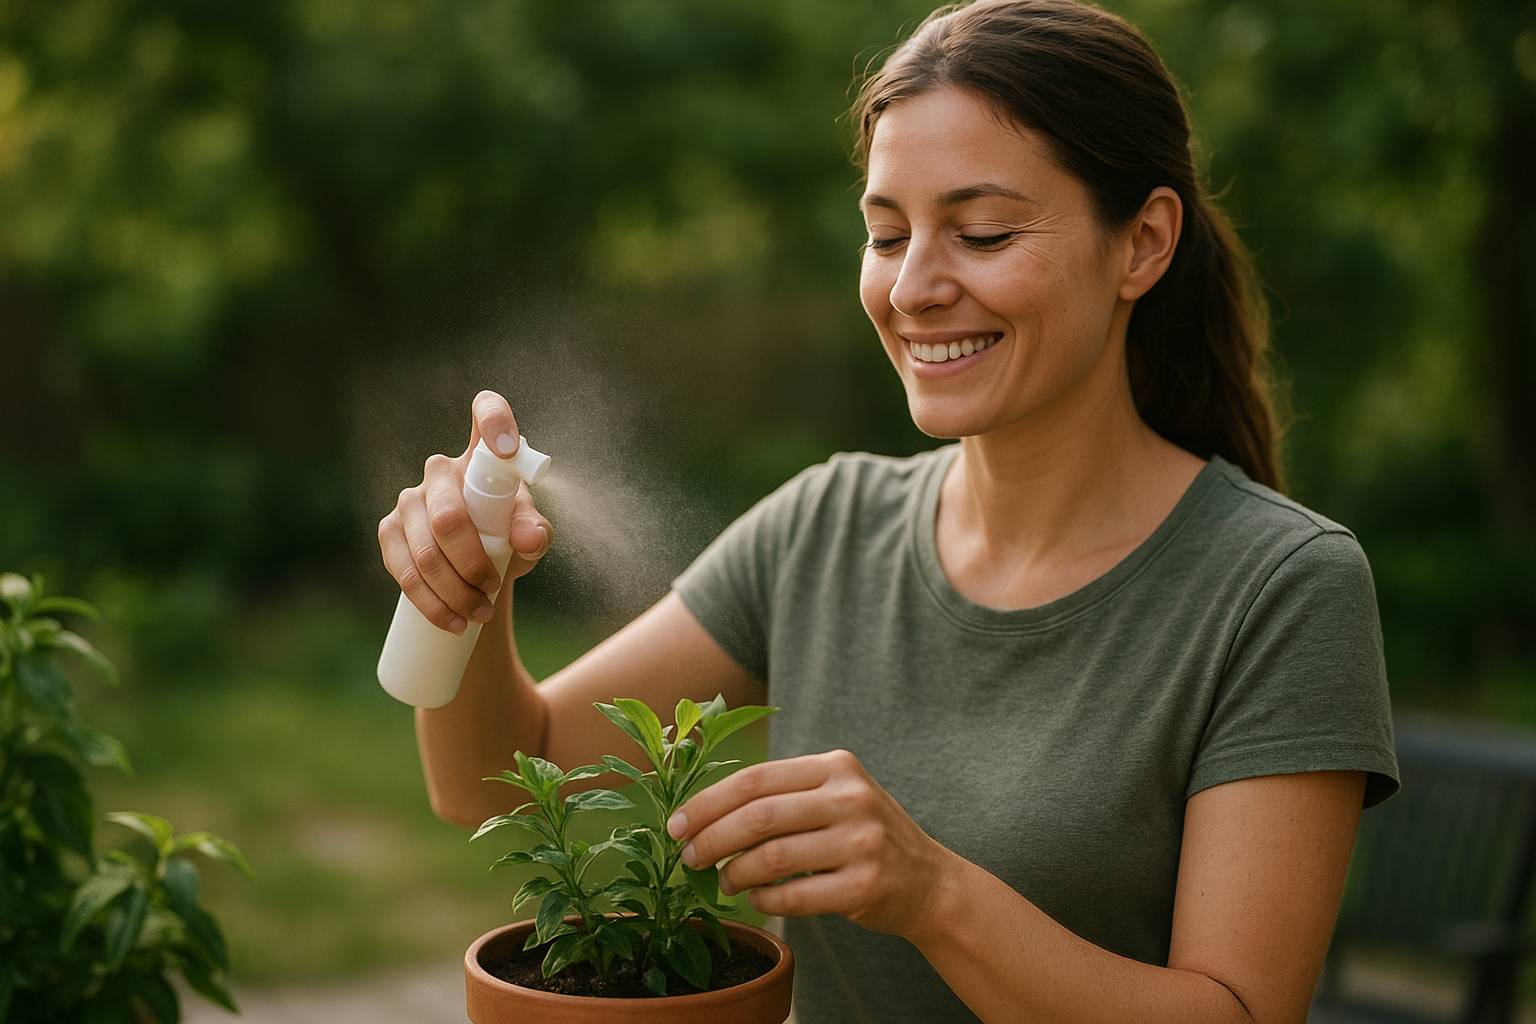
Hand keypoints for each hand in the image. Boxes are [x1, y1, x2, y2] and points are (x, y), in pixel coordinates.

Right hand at [377, 389, 554, 634]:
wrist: (477, 571)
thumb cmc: (508, 540)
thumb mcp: (529, 536)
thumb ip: (536, 532)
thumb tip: (531, 537)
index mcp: (482, 457)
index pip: (486, 413)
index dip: (495, 420)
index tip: (507, 447)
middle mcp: (441, 470)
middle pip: (449, 516)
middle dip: (472, 564)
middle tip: (493, 593)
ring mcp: (410, 499)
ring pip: (426, 551)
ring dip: (454, 591)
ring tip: (480, 615)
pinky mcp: (389, 531)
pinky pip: (405, 569)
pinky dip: (431, 602)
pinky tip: (452, 621)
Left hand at [667, 749, 953, 941]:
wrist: (929, 881)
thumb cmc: (862, 835)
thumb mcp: (835, 795)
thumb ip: (784, 794)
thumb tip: (703, 812)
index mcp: (836, 766)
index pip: (756, 778)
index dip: (708, 802)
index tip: (676, 824)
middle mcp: (851, 798)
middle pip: (759, 816)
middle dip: (711, 838)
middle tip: (688, 857)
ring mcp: (861, 842)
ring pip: (772, 857)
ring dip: (733, 873)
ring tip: (722, 881)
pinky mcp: (865, 886)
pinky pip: (794, 896)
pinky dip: (763, 899)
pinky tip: (755, 898)